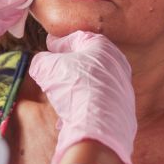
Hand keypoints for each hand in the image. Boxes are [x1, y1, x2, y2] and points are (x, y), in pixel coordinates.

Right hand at [29, 31, 136, 163]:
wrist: (98, 126)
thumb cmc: (74, 87)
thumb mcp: (47, 68)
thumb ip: (41, 61)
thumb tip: (40, 64)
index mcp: (102, 47)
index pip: (77, 38)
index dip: (60, 42)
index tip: (50, 44)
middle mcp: (116, 65)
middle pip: (88, 60)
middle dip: (69, 64)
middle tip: (54, 67)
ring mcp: (122, 88)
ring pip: (93, 82)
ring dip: (76, 85)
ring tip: (60, 93)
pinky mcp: (123, 110)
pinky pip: (99, 101)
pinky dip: (84, 103)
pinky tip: (71, 112)